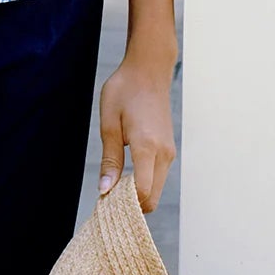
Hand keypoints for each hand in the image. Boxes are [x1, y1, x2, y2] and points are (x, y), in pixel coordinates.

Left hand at [98, 53, 176, 212]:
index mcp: (147, 147)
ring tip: (114, 181)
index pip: (143, 193)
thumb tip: (105, 189)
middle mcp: (164, 153)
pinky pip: (157, 177)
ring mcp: (169, 152)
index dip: (124, 204)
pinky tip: (125, 173)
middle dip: (130, 203)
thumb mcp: (109, 123)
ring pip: (155, 189)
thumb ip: (109, 159)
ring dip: (137, 193)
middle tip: (107, 194)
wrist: (148, 70)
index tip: (104, 200)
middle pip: (152, 198)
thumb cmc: (125, 91)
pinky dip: (143, 182)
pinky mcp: (168, 149)